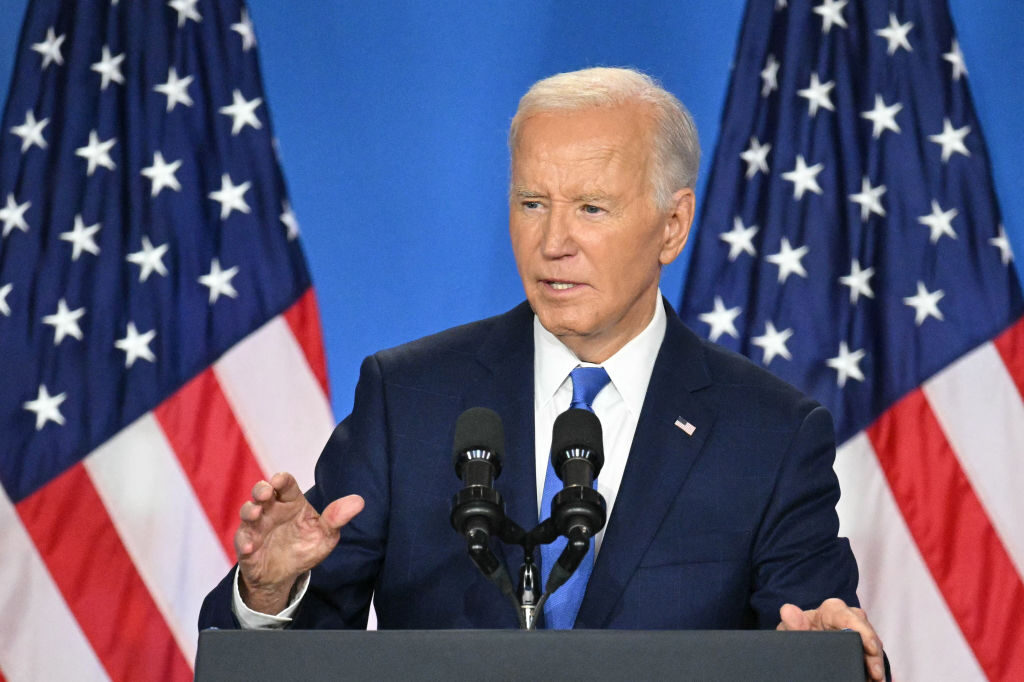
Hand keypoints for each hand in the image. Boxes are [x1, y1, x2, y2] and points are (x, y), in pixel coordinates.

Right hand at [235, 472, 363, 613]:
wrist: (286, 575)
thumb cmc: (305, 547)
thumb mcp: (326, 535)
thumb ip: (338, 518)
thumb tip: (360, 501)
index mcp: (291, 502)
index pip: (285, 484)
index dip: (281, 479)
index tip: (279, 481)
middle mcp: (271, 510)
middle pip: (262, 492)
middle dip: (261, 489)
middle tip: (265, 493)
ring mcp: (257, 526)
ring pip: (247, 512)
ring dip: (249, 511)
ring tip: (255, 514)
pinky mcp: (247, 546)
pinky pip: (242, 541)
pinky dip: (245, 542)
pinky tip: (251, 547)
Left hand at [777, 598, 884, 680]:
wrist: (799, 648)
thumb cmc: (796, 633)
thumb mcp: (791, 629)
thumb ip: (791, 623)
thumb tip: (788, 610)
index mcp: (831, 611)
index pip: (847, 615)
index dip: (861, 629)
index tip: (869, 647)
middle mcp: (848, 620)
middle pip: (866, 631)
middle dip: (873, 651)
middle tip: (876, 673)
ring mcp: (856, 636)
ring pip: (872, 646)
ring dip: (876, 663)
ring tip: (877, 679)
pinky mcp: (860, 650)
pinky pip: (871, 658)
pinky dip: (874, 668)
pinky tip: (875, 680)